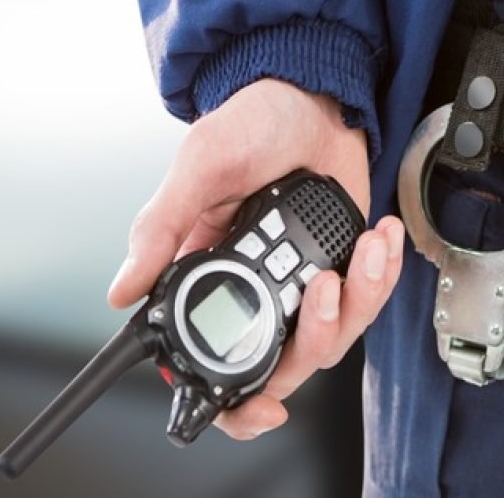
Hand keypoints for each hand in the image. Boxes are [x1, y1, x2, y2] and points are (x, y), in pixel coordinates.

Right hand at [110, 78, 403, 439]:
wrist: (313, 95)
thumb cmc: (252, 124)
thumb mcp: (200, 168)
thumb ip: (161, 228)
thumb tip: (122, 291)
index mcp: (212, 274)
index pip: (214, 357)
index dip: (234, 398)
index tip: (260, 408)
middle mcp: (260, 288)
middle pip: (287, 360)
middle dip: (314, 335)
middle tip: (321, 287)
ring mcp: (306, 280)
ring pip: (335, 333)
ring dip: (356, 297)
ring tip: (361, 248)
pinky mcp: (346, 263)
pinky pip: (370, 295)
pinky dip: (381, 272)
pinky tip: (379, 236)